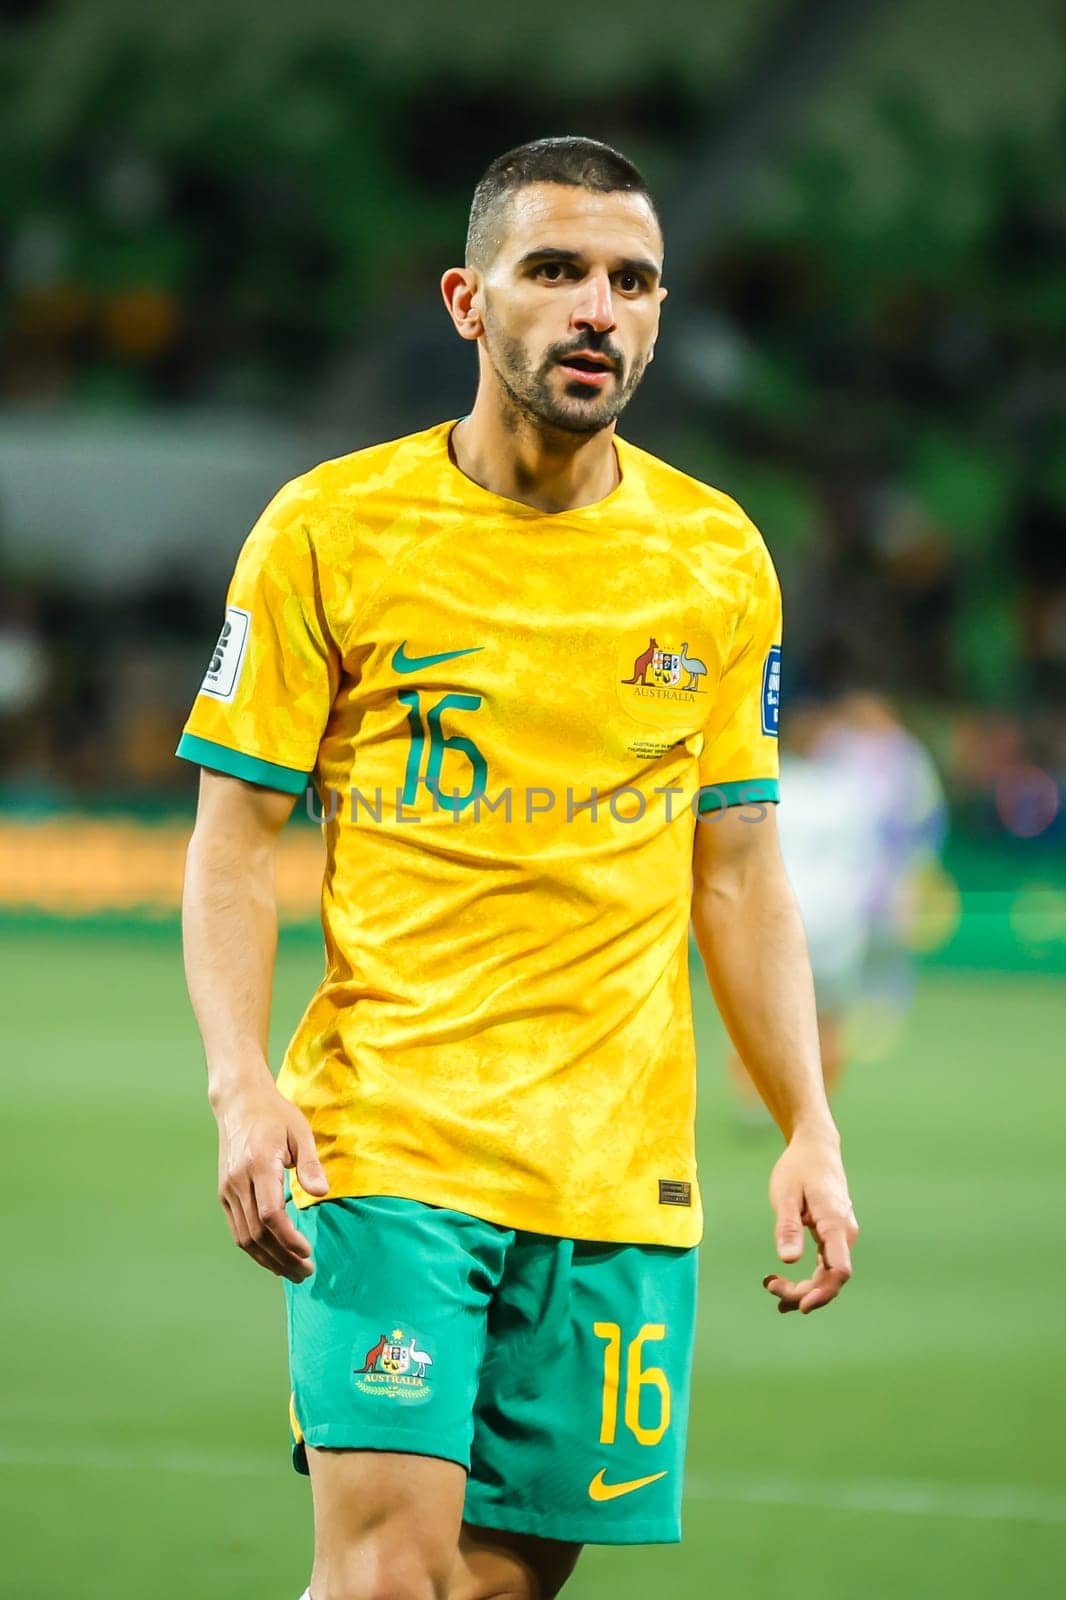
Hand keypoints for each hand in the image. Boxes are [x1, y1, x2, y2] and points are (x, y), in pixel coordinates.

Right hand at [215, 1081, 329, 1281]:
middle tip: (306, 1272)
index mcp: (259, 1165)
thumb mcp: (300, 1132)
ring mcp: (227, 1189)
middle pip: (257, 1233)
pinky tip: (273, 1256)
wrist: (239, 1103)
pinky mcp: (224, 1193)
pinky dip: (254, 1248)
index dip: (288, 1239)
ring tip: (292, 1272)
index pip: (271, 1215)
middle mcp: (238, 1181)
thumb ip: (310, 1164)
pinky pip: (237, 1229)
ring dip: (268, 1259)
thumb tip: (321, 1193)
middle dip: (282, 1258)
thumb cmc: (276, 1115)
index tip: (308, 1251)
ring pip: (244, 1237)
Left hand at [763, 1128, 858, 1314]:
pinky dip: (807, 1278)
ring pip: (828, 1274)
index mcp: (835, 1223)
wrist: (816, 1147)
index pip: (839, 1269)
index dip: (823, 1292)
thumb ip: (788, 1227)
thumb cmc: (799, 1167)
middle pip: (831, 1278)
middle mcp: (845, 1233)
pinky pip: (825, 1264)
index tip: (800, 1305)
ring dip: (803, 1288)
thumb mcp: (786, 1194)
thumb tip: (787, 1260)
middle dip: (803, 1291)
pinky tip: (784, 1285)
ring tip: (772, 1288)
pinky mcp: (834, 1236)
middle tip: (769, 1286)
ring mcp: (842, 1235)